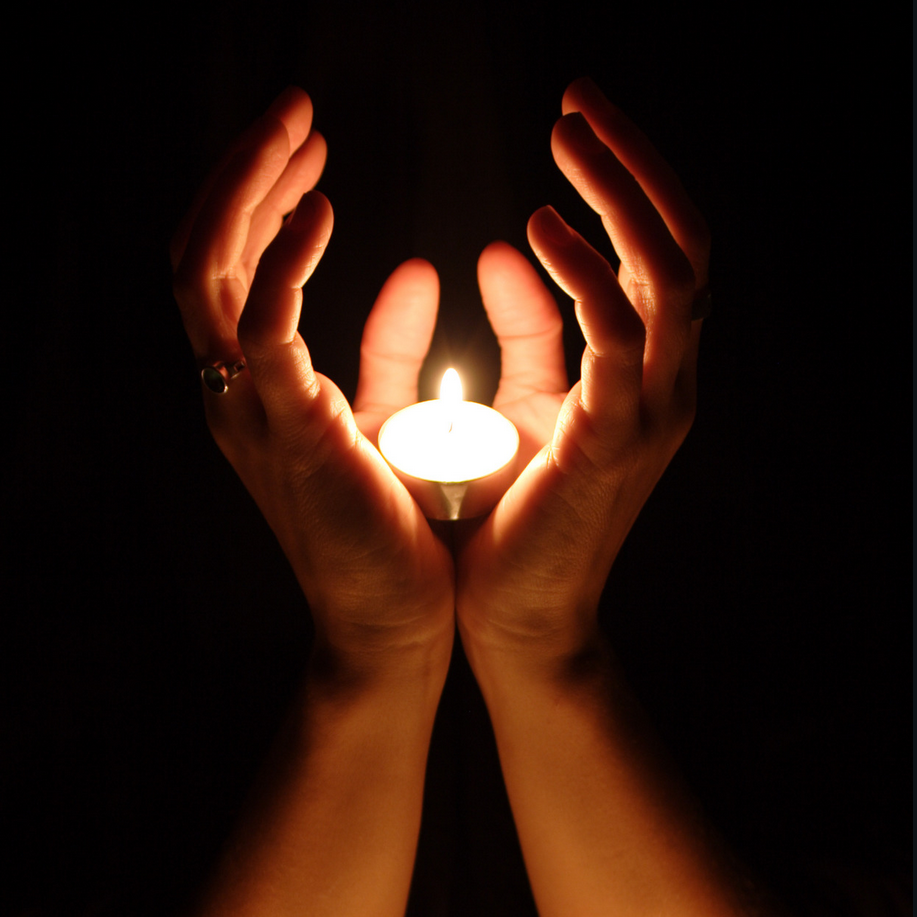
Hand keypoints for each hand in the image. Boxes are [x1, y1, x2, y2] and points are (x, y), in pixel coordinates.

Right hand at [170, 87, 453, 679]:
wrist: (398, 623)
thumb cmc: (398, 525)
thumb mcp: (390, 414)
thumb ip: (392, 344)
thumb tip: (414, 268)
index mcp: (259, 387)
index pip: (231, 268)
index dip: (261, 199)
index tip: (317, 151)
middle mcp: (235, 392)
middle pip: (204, 252)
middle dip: (243, 172)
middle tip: (297, 113)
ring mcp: (249, 413)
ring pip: (210, 275)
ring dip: (249, 191)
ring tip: (301, 133)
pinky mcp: (289, 435)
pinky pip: (263, 330)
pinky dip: (284, 262)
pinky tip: (325, 213)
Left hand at [456, 76, 709, 672]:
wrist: (515, 616)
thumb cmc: (510, 514)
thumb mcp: (519, 401)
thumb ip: (526, 328)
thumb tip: (507, 249)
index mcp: (645, 373)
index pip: (664, 252)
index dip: (629, 181)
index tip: (574, 124)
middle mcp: (667, 383)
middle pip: (685, 242)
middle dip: (636, 163)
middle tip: (577, 99)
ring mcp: (652, 411)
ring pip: (670, 274)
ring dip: (620, 195)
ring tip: (564, 134)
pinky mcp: (615, 440)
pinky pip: (616, 334)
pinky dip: (584, 272)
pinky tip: (535, 226)